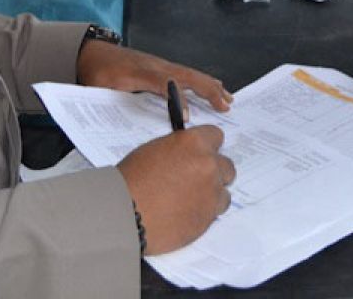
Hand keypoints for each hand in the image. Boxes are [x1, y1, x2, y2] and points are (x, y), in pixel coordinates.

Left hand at [77, 41, 232, 112]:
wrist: (91, 54)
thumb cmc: (99, 71)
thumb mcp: (107, 84)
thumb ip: (129, 93)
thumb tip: (154, 104)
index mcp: (145, 71)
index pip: (168, 84)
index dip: (180, 101)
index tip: (188, 120)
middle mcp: (158, 66)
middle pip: (189, 76)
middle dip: (209, 91)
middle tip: (226, 105)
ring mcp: (161, 66)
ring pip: (191, 75)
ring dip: (210, 86)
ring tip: (227, 98)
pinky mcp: (161, 68)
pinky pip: (186, 74)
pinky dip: (202, 82)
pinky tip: (210, 86)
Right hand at [118, 126, 235, 254]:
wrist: (125, 213)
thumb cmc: (132, 179)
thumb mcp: (155, 150)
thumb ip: (179, 150)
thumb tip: (188, 155)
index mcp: (194, 142)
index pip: (216, 136)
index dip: (208, 147)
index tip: (202, 155)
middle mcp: (208, 164)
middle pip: (226, 166)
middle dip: (214, 173)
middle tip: (196, 181)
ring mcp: (212, 191)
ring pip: (224, 192)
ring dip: (211, 195)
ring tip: (189, 202)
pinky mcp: (210, 216)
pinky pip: (216, 212)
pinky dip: (205, 213)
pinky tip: (187, 214)